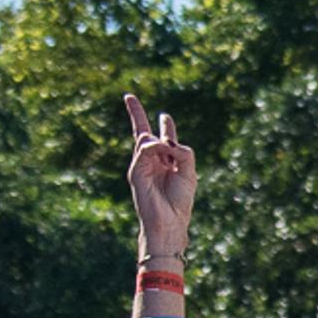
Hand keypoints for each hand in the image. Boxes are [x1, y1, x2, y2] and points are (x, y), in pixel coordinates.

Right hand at [124, 93, 194, 255]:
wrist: (169, 221)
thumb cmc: (180, 202)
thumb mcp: (189, 173)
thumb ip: (184, 152)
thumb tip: (168, 142)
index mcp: (168, 164)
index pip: (166, 141)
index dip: (166, 127)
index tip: (165, 117)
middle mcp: (154, 162)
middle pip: (145, 134)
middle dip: (137, 114)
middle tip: (128, 96)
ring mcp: (143, 165)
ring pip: (147, 139)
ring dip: (162, 141)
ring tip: (171, 153)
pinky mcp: (136, 170)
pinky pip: (145, 147)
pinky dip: (156, 145)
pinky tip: (164, 149)